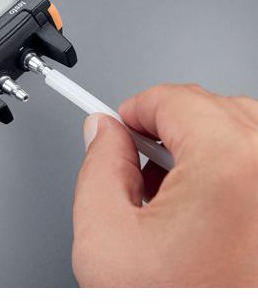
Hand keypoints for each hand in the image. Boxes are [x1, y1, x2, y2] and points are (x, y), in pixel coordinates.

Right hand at [73, 84, 257, 286]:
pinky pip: (256, 157)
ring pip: (237, 128)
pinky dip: (227, 165)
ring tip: (173, 196)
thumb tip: (102, 132)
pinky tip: (205, 206)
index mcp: (230, 167)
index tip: (120, 125)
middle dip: (164, 130)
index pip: (173, 98)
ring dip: (197, 147)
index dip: (134, 109)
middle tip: (141, 167)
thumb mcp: (106, 241)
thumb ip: (96, 168)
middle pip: (207, 107)